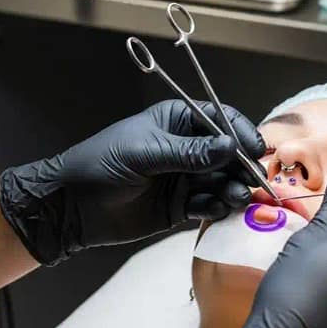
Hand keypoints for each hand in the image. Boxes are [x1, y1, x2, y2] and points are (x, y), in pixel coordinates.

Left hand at [0, 100, 263, 265]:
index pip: (220, 118)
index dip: (240, 132)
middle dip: (242, 165)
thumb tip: (231, 145)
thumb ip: (189, 153)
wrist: (72, 206)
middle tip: (252, 180)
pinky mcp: (180, 206)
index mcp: (177, 120)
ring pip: (222, 180)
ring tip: (235, 197)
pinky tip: (217, 208)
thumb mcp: (145, 154)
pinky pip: (208, 204)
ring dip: (233, 188)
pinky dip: (217, 207)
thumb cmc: (100, 165)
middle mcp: (186, 147)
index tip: (254, 149)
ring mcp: (184, 177)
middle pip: (228, 152)